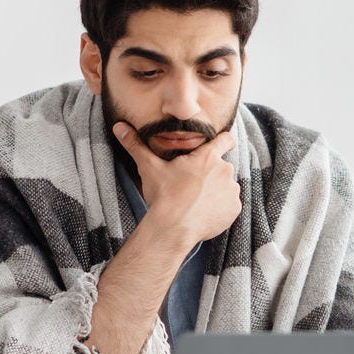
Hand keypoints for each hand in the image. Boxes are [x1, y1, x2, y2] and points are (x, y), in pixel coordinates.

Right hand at [112, 122, 241, 246]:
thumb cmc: (163, 195)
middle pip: (221, 167)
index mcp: (208, 157)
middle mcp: (225, 170)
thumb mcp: (149, 168)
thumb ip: (136, 145)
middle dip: (210, 174)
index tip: (220, 145)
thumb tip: (119, 126)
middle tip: (192, 185)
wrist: (173, 228)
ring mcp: (231, 191)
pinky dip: (220, 208)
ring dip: (216, 191)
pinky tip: (203, 212)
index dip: (224, 141)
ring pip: (226, 186)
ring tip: (196, 201)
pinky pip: (230, 205)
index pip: (226, 139)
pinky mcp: (234, 209)